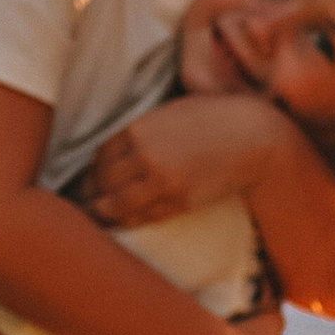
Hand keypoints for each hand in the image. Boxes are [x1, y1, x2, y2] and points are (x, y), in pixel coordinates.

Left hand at [80, 97, 277, 228]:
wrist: (254, 135)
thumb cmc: (216, 116)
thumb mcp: (171, 112)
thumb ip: (144, 128)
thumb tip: (119, 149)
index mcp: (139, 127)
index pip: (101, 154)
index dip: (92, 169)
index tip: (88, 177)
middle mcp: (144, 154)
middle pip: (103, 180)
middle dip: (89, 192)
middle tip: (80, 201)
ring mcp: (161, 181)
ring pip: (116, 204)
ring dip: (100, 212)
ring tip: (91, 217)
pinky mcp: (178, 201)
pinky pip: (142, 216)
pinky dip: (126, 221)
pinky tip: (117, 222)